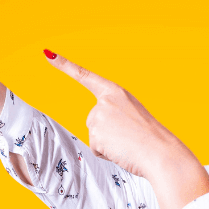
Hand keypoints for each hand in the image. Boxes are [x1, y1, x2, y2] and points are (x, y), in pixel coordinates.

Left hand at [47, 51, 185, 178]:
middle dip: (107, 132)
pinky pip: (95, 149)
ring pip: (95, 135)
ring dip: (108, 143)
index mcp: (116, 91)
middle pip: (93, 120)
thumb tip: (100, 133)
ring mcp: (99, 116)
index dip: (64, 65)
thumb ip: (114, 115)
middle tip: (128, 136)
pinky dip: (107, 154)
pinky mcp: (95, 134)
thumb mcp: (133, 116)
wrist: (160, 152)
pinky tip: (121, 150)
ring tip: (127, 143)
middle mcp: (104, 101)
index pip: (85, 76)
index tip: (48, 55)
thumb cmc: (151, 137)